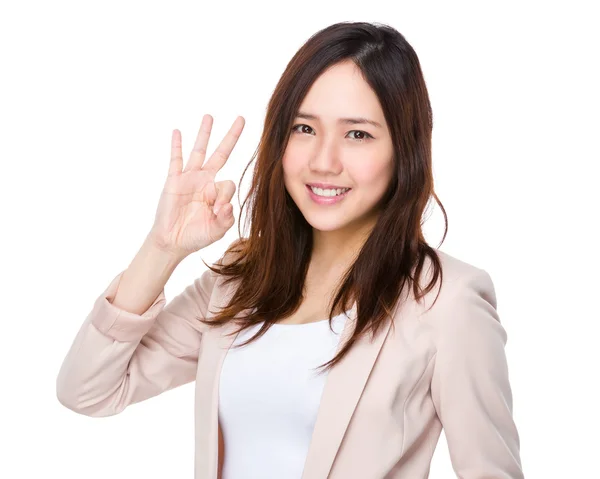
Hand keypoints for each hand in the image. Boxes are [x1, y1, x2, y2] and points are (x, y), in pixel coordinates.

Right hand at [147, 114, 244, 257]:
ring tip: (210, 116)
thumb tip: (226, 204)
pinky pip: (176, 160)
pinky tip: (177, 132)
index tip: (216, 210)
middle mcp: (205, 181)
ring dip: (205, 133)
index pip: (229, 183)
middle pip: (221, 153)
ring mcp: (189, 178)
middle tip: (241, 119)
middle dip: (231, 137)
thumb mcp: (217, 230)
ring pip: (199, 150)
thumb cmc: (196, 236)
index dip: (224, 197)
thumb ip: (226, 218)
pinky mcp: (174, 181)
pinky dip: (176, 146)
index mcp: (218, 192)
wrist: (173, 241)